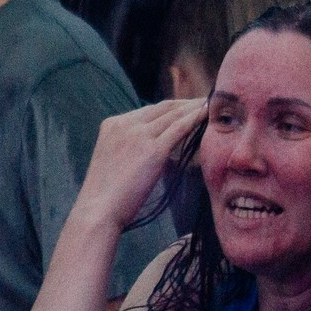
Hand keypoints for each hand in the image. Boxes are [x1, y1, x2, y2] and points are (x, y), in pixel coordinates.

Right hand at [72, 99, 204, 231]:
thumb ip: (129, 149)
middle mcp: (125, 124)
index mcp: (112, 124)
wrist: (98, 210)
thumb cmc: (106, 196)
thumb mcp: (114, 162)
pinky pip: (179, 128)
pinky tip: (207, 114)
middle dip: (186, 104)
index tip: (187, 108)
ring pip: (173, 115)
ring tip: (212, 104)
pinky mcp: (152, 149)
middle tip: (206, 100)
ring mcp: (138, 134)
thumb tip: (151, 151)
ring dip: (195, 107)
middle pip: (163, 108)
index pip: (149, 111)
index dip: (171, 108)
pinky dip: (195, 118)